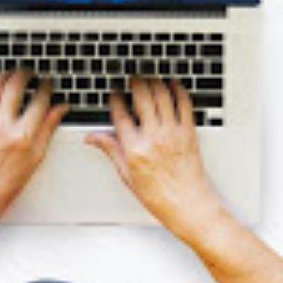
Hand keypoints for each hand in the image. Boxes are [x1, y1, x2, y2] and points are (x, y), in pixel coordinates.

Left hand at [0, 71, 69, 218]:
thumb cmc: (9, 178)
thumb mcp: (37, 155)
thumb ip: (48, 127)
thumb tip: (60, 108)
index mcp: (23, 135)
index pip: (39, 100)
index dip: (46, 86)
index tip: (47, 83)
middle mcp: (2, 125)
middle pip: (15, 85)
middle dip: (25, 73)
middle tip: (29, 73)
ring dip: (5, 75)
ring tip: (11, 75)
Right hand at [85, 78, 224, 228]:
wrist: (189, 205)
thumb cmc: (159, 196)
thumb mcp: (127, 175)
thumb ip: (111, 150)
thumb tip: (92, 138)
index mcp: (135, 149)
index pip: (120, 114)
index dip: (115, 98)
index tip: (113, 91)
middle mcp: (154, 138)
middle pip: (142, 97)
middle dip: (135, 82)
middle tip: (131, 76)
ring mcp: (173, 133)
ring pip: (162, 95)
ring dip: (154, 81)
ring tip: (149, 77)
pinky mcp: (189, 132)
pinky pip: (184, 104)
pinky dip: (178, 90)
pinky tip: (173, 84)